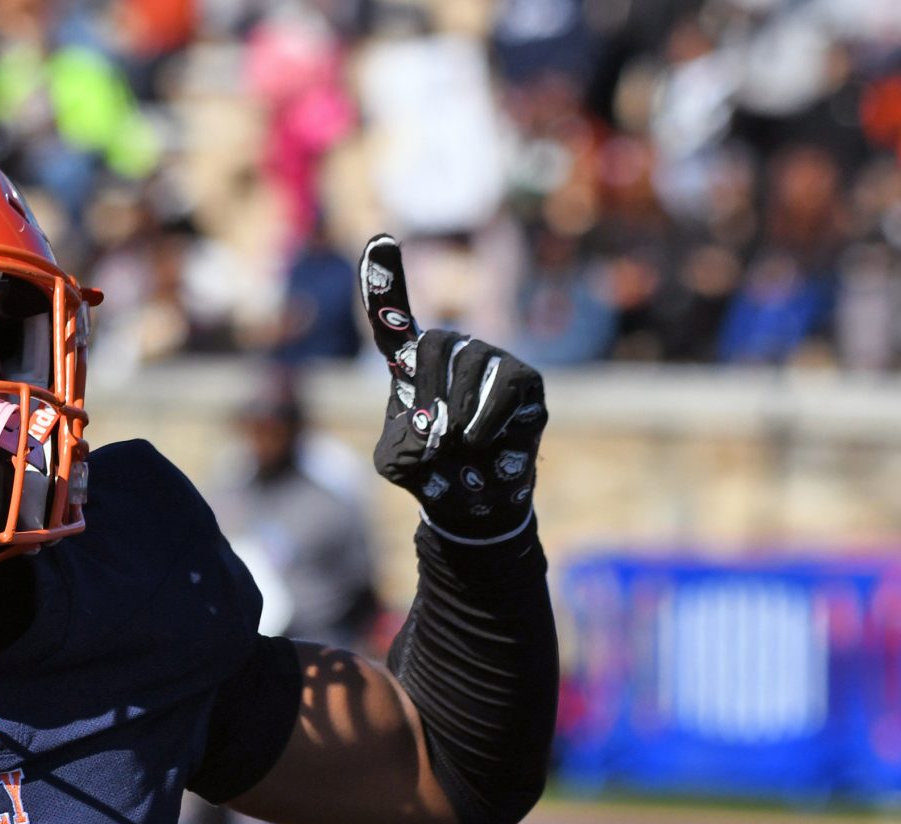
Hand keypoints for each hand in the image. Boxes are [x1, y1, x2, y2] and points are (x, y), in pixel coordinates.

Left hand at [357, 234, 545, 545]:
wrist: (473, 503)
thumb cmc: (431, 473)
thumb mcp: (397, 461)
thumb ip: (403, 439)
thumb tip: (440, 424)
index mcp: (411, 365)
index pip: (394, 319)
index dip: (385, 281)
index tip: (379, 238)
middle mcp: (453, 352)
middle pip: (434, 342)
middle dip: (427, 393)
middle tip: (433, 435)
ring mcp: (491, 360)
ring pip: (470, 364)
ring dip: (456, 414)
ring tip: (458, 446)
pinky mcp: (525, 379)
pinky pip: (504, 384)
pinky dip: (485, 419)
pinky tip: (479, 442)